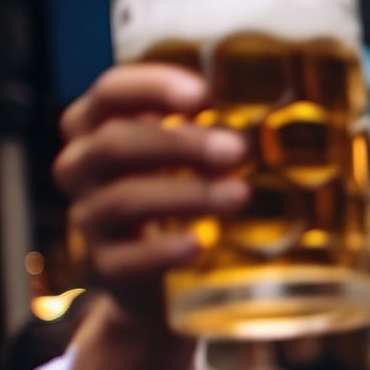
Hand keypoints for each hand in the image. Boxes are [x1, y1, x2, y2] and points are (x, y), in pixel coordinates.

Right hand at [51, 64, 247, 325]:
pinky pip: (128, 258)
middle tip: (236, 149)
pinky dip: (163, 250)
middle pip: (116, 143)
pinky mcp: (106, 268)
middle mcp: (82, 168)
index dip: (152, 87)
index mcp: (97, 126)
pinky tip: (199, 244)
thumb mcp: (186, 157)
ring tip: (239, 195)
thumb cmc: (176, 196)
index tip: (203, 94)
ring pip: (126, 199)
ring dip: (185, 193)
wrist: (156, 282)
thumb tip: (287, 111)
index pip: (111, 92)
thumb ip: (211, 128)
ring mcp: (90, 219)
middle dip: (179, 143)